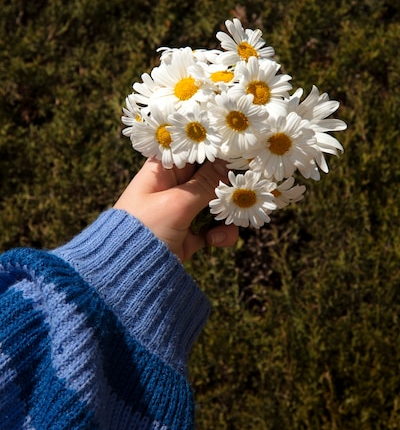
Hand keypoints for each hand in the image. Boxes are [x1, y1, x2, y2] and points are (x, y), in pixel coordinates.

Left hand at [114, 158, 238, 261]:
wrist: (126, 278)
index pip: (191, 151)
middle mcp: (171, 188)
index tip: (240, 153)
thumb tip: (227, 161)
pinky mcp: (186, 235)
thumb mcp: (177, 203)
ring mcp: (179, 212)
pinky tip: (214, 241)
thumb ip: (205, 183)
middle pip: (208, 177)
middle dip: (226, 186)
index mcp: (161, 170)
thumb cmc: (143, 231)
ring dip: (226, 212)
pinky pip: (212, 228)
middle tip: (244, 190)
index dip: (215, 151)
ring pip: (214, 203)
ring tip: (230, 220)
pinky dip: (219, 233)